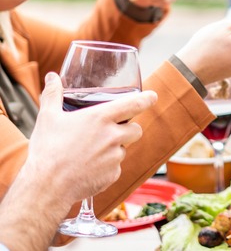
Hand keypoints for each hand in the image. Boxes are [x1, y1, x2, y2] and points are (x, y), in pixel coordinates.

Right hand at [26, 73, 155, 204]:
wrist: (47, 186)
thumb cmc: (47, 150)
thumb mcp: (47, 117)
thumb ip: (53, 94)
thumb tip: (52, 76)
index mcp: (100, 118)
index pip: (134, 104)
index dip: (146, 99)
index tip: (153, 96)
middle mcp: (113, 136)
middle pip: (136, 129)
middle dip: (128, 129)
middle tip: (109, 132)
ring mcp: (115, 156)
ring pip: (124, 149)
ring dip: (115, 148)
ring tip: (91, 151)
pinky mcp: (113, 174)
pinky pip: (116, 167)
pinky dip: (106, 166)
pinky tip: (88, 167)